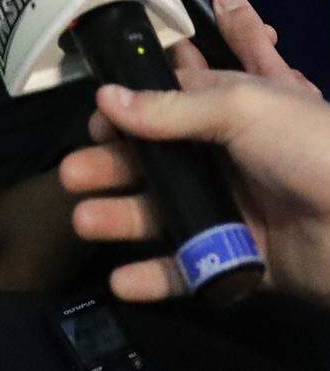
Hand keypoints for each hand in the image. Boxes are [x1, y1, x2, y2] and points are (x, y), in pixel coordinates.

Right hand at [60, 0, 328, 304]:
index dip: (128, 108)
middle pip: (155, 159)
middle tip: (71, 173)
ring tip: (83, 220)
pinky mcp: (240, 258)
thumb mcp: (241, 105)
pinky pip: (189, 268)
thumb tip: (105, 98)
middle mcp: (226, 155)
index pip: (167, 100)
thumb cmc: (309, 146)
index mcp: (231, 107)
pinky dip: (154, 276)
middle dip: (112, 164)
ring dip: (121, 216)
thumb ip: (170, 107)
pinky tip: (124, 279)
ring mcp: (232, 208)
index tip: (95, 118)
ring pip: (162, 212)